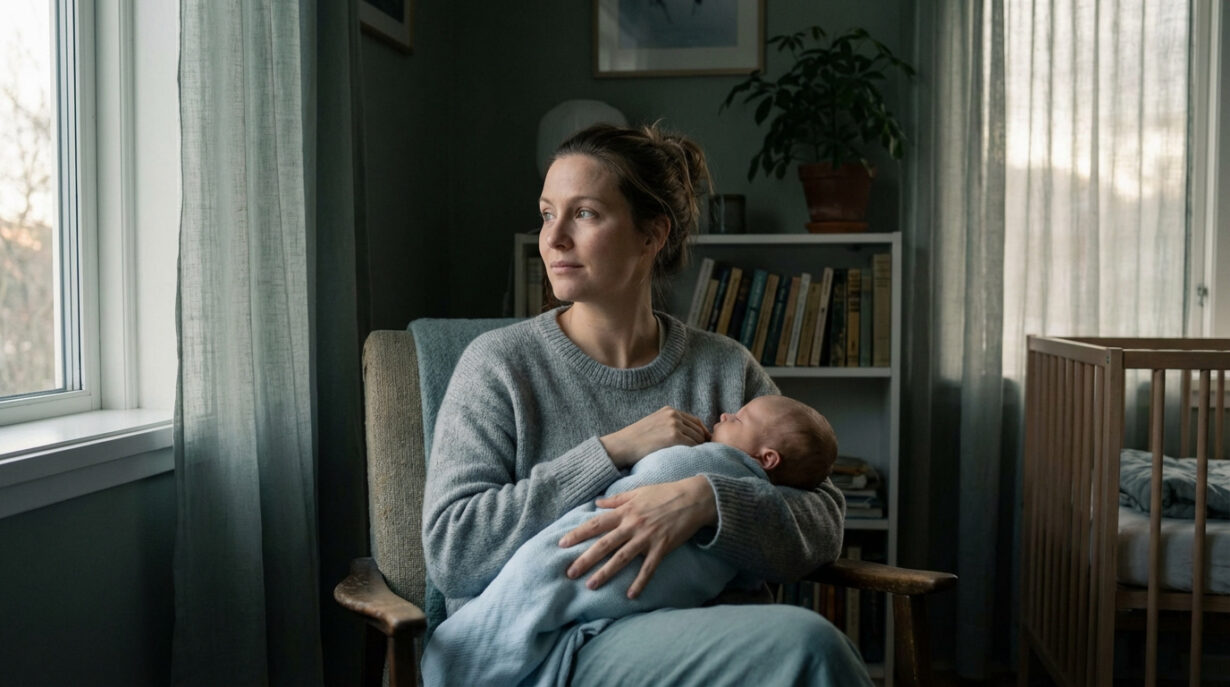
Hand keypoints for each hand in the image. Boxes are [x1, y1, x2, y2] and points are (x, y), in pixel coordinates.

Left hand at [558, 475, 716, 598]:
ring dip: (605, 573)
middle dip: (585, 559)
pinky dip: (640, 582)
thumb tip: (596, 503)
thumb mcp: (637, 491)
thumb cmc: (665, 493)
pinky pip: (648, 568)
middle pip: (604, 544)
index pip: (596, 524)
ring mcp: (647, 538)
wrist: (694, 498)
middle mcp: (632, 525)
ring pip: (621, 558)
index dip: (578, 534)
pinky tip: (631, 595)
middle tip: (570, 573)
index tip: (562, 544)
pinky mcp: (662, 548)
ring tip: (591, 585)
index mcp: (625, 512)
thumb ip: (616, 500)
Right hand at [600, 406, 710, 467]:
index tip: (706, 445)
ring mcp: (674, 424)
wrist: (621, 445)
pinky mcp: (674, 436)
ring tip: (702, 460)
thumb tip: (686, 438)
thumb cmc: (634, 441)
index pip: (695, 421)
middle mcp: (673, 415)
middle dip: (704, 442)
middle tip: (708, 456)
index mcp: (669, 410)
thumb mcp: (653, 425)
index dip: (702, 434)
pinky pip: (693, 445)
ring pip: (697, 438)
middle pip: (699, 429)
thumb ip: (669, 426)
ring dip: (700, 449)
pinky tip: (694, 461)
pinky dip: (695, 453)